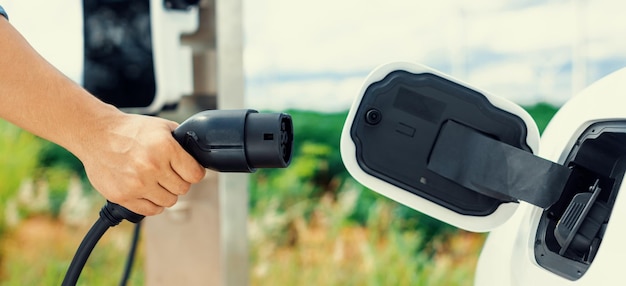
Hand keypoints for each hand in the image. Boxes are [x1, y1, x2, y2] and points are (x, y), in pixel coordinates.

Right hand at [77, 113, 205, 215]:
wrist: (96, 134)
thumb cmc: (131, 130)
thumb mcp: (162, 127)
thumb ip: (183, 143)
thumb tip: (198, 156)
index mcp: (165, 148)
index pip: (195, 175)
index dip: (194, 172)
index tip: (188, 170)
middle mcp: (152, 167)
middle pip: (183, 189)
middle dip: (178, 181)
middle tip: (168, 173)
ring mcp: (137, 184)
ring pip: (169, 202)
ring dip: (165, 193)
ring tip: (155, 180)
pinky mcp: (123, 196)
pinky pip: (151, 210)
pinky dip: (152, 203)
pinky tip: (147, 190)